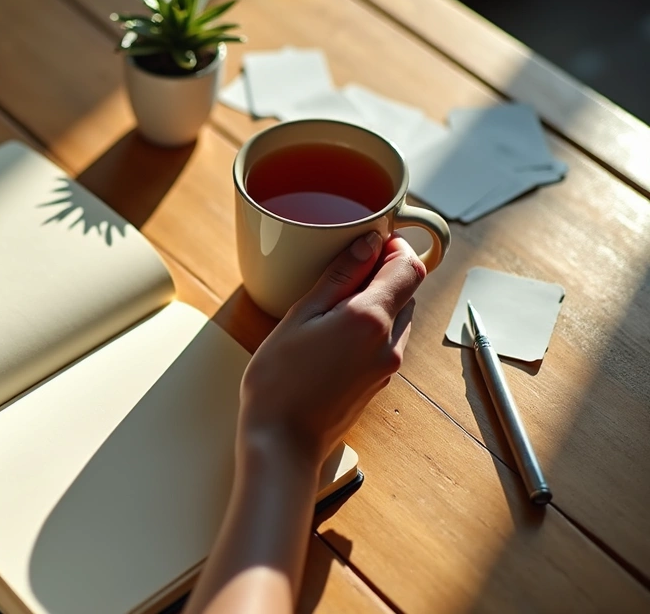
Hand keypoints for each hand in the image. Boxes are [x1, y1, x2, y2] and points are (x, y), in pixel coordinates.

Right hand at [239, 232, 425, 466]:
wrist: (282, 443)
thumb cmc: (279, 382)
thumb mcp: (300, 317)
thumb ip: (338, 277)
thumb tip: (369, 244)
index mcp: (371, 319)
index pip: (409, 268)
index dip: (394, 248)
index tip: (369, 243)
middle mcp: (389, 343)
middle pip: (406, 292)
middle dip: (381, 275)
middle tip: (341, 273)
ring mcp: (387, 366)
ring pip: (397, 318)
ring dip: (375, 303)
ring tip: (331, 308)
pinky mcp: (379, 382)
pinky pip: (385, 342)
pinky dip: (369, 329)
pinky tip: (332, 337)